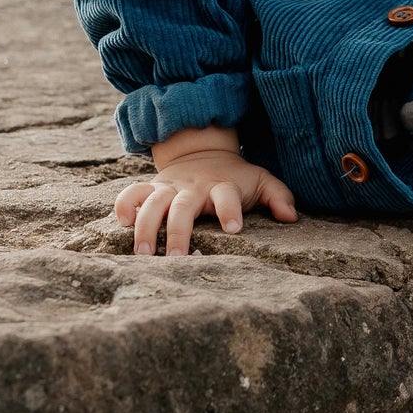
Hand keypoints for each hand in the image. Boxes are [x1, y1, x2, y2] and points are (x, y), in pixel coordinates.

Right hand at [114, 134, 297, 255]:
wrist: (205, 151)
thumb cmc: (236, 177)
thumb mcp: (260, 181)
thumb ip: (278, 196)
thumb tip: (291, 217)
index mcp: (222, 186)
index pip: (227, 196)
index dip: (230, 210)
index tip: (234, 229)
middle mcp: (194, 188)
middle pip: (183, 207)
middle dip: (179, 232)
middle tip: (176, 260)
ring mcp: (170, 187)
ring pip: (153, 203)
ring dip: (146, 227)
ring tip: (144, 256)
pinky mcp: (152, 188)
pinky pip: (131, 193)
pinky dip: (124, 205)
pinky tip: (121, 224)